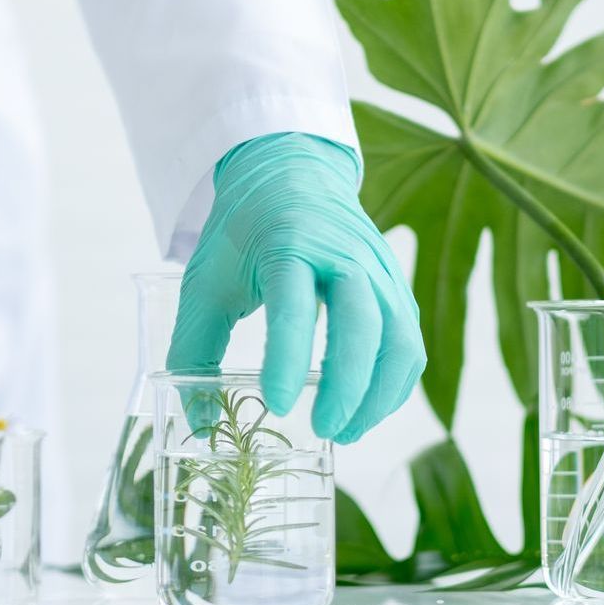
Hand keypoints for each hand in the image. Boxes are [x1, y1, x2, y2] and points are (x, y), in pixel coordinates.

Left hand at [167, 132, 424, 442]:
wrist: (290, 172)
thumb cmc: (244, 233)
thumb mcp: (206, 282)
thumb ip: (194, 352)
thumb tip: (200, 425)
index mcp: (288, 245)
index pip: (295, 303)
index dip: (289, 357)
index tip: (278, 403)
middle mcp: (344, 254)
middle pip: (363, 321)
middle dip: (349, 384)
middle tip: (323, 428)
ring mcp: (380, 271)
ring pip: (399, 339)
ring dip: (378, 394)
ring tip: (345, 432)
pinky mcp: (397, 288)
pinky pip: (408, 345)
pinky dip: (393, 385)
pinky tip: (365, 410)